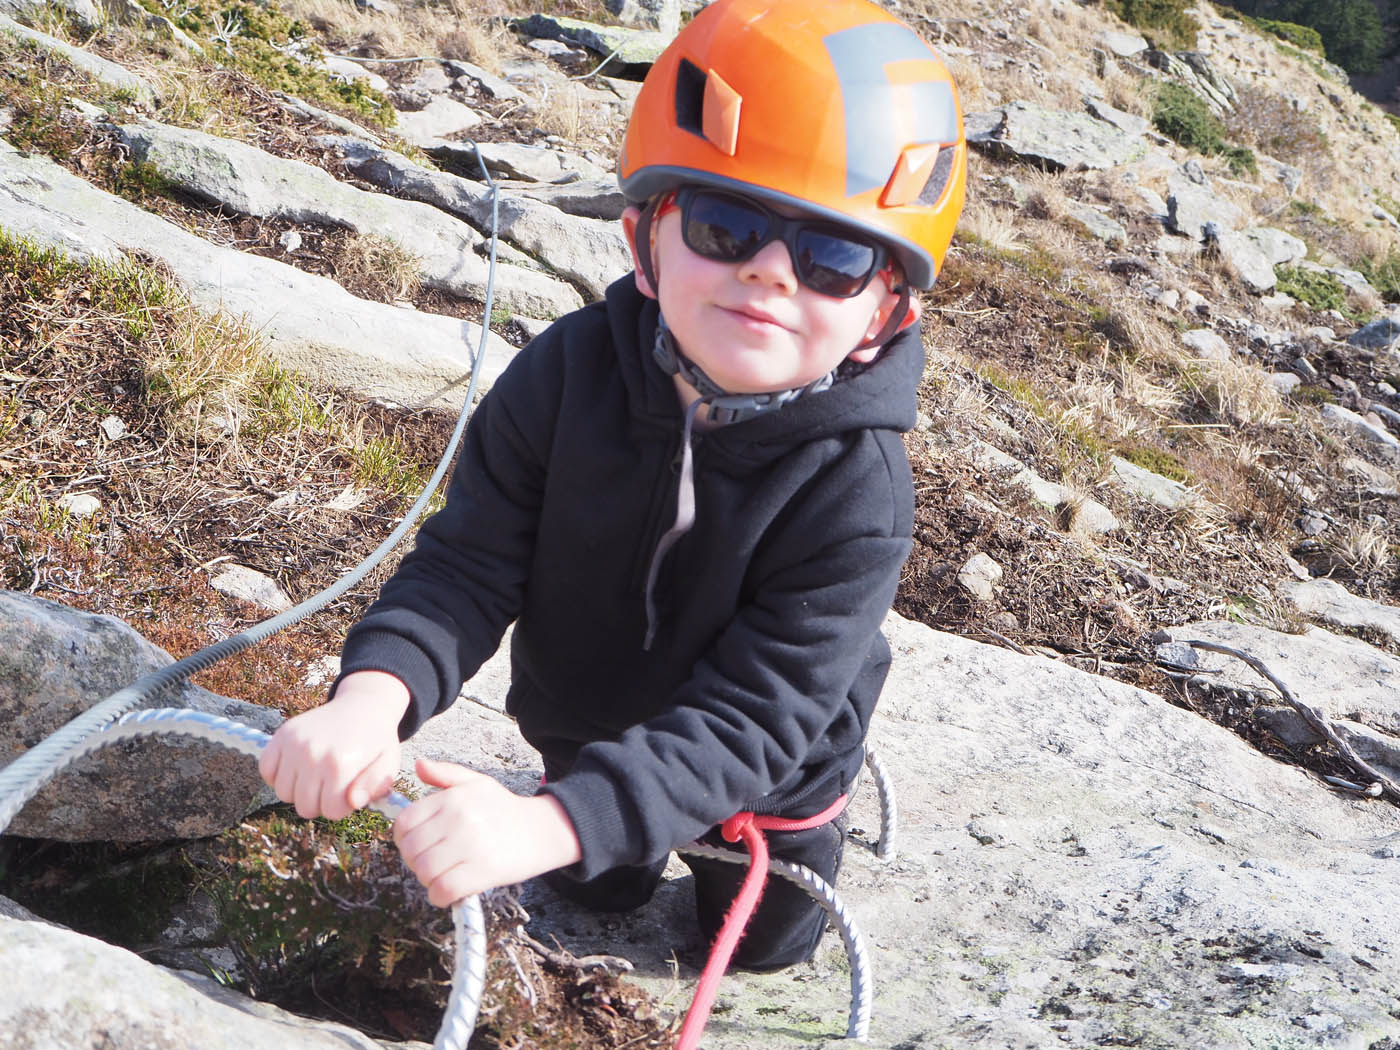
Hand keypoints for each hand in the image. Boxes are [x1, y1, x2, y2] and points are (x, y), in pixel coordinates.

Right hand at [258, 670, 409, 820]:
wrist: (362, 705)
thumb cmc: (375, 740)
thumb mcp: (389, 763)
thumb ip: (375, 787)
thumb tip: (353, 802)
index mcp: (341, 764)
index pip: (330, 811)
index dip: (341, 807)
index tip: (348, 794)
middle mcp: (314, 754)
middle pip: (304, 807)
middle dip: (320, 803)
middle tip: (332, 786)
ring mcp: (294, 744)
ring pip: (283, 793)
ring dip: (299, 791)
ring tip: (316, 777)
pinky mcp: (281, 735)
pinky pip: (266, 771)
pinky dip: (278, 776)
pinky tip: (298, 769)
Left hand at [394, 758, 582, 907]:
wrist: (541, 831)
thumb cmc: (504, 808)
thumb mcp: (476, 783)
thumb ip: (445, 773)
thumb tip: (418, 765)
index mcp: (453, 798)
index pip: (405, 823)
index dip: (403, 838)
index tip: (416, 844)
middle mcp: (459, 819)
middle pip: (411, 850)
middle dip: (415, 861)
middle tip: (431, 862)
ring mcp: (471, 845)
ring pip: (424, 872)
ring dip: (428, 880)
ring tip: (442, 875)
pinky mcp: (482, 871)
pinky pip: (443, 891)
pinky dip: (440, 896)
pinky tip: (450, 891)